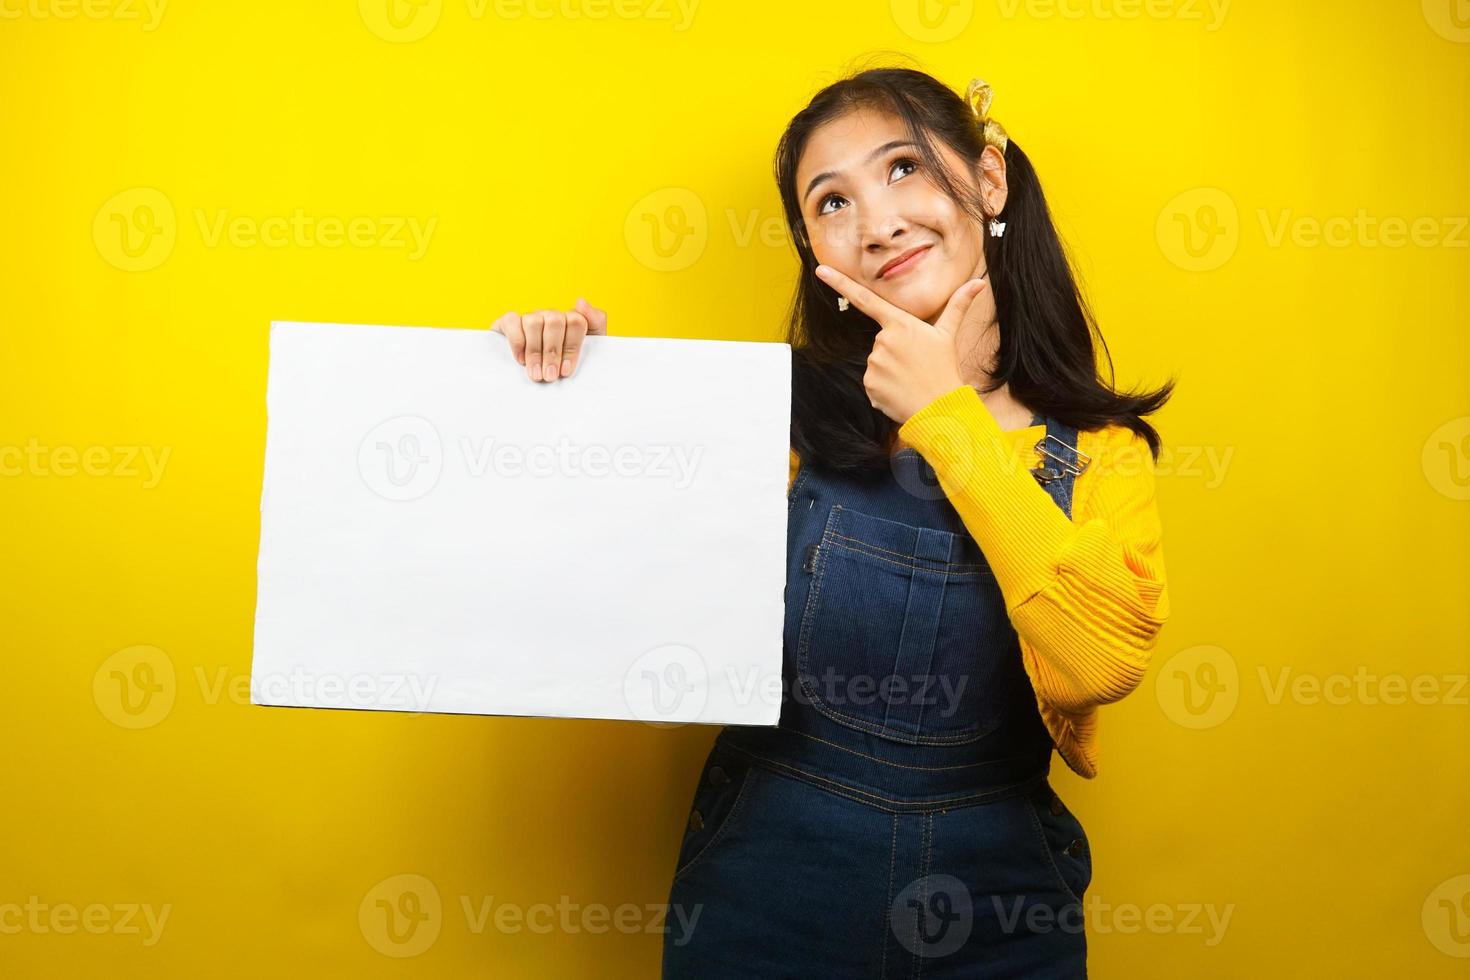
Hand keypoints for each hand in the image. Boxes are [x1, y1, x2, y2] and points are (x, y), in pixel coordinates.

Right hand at [491, 297, 608, 382]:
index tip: (566, 371)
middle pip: (555, 321)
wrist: (537, 380)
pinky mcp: (509, 322)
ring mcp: (530, 317)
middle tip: (550, 376)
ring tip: (536, 374)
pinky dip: (517, 342)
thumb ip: (596, 321)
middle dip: (552, 352)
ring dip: (535, 352)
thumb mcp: (590, 348)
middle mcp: (551, 315)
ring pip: (534, 322)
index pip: (576, 322)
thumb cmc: (566, 365)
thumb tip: (580, 301)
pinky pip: (512, 321)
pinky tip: (521, 360)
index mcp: (571, 320)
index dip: (571, 348)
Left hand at [812, 264, 987, 423]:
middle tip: (916, 364)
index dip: (841, 283)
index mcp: (899, 324)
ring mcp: (873, 364)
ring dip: (890, 371)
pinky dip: (884, 388)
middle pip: (881, 342)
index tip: (820, 271)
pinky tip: (901, 392)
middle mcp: (882, 341)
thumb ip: (958, 306)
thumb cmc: (945, 368)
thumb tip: (979, 283)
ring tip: (910, 379)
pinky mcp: (868, 385)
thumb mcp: (948, 335)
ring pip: (877, 363)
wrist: (940, 408)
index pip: (865, 299)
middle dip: (895, 352)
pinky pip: (873, 383)